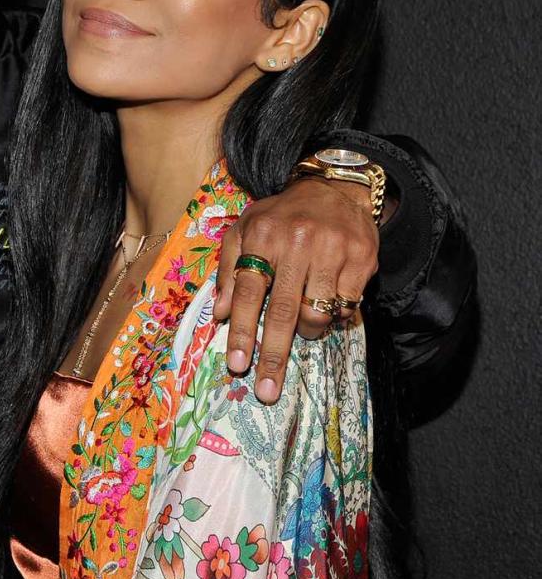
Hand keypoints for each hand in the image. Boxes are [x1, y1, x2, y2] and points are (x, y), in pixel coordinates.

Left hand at [214, 177, 377, 403]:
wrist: (334, 188)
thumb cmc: (281, 216)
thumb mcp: (245, 230)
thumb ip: (228, 269)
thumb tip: (218, 312)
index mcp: (261, 236)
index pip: (246, 291)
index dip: (241, 330)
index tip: (236, 363)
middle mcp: (296, 242)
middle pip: (282, 311)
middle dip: (273, 355)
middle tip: (267, 390)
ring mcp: (331, 250)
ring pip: (317, 314)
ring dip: (307, 332)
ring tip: (303, 329)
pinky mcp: (362, 258)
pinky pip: (346, 305)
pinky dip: (336, 315)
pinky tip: (329, 304)